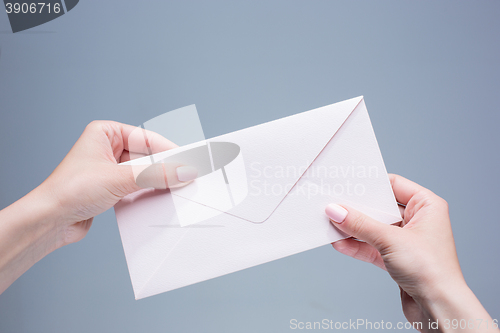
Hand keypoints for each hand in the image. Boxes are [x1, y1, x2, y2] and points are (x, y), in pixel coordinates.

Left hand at [0, 121, 196, 292]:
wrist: (49, 221)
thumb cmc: (71, 190)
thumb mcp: (120, 178)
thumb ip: (156, 175)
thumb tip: (185, 172)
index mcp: (105, 132)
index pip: (147, 138)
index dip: (170, 150)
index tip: (189, 162)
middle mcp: (107, 148)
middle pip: (148, 156)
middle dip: (165, 168)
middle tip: (186, 178)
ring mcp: (109, 169)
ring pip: (144, 173)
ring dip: (157, 182)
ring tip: (175, 190)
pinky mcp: (110, 188)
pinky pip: (137, 187)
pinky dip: (148, 192)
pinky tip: (160, 199)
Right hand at [325, 174, 496, 332]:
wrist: (439, 309)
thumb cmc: (432, 271)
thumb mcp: (390, 240)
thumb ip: (360, 224)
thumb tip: (337, 211)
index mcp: (427, 206)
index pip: (393, 185)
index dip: (370, 185)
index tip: (348, 185)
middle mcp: (418, 221)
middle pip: (380, 208)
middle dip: (357, 209)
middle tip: (334, 205)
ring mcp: (406, 240)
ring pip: (373, 228)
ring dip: (353, 229)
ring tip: (332, 225)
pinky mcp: (396, 259)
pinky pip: (372, 246)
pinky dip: (356, 245)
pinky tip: (339, 243)